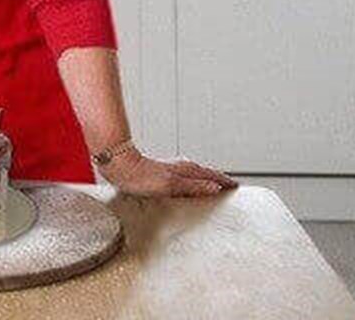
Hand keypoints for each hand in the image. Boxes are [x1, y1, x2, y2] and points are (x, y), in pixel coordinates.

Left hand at [99, 147, 238, 196]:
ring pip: (194, 174)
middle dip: (217, 179)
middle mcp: (180, 167)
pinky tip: (186, 187)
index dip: (224, 181)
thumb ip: (193, 187)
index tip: (236, 186)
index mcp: (185, 170)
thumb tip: (215, 187)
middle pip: (204, 173)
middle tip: (229, 187)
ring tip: (213, 188)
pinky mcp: (161, 173)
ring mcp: (170, 169)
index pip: (211, 175)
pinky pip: (183, 177)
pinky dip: (191, 181)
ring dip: (205, 179)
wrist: (118, 166)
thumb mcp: (171, 185)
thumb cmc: (140, 176)